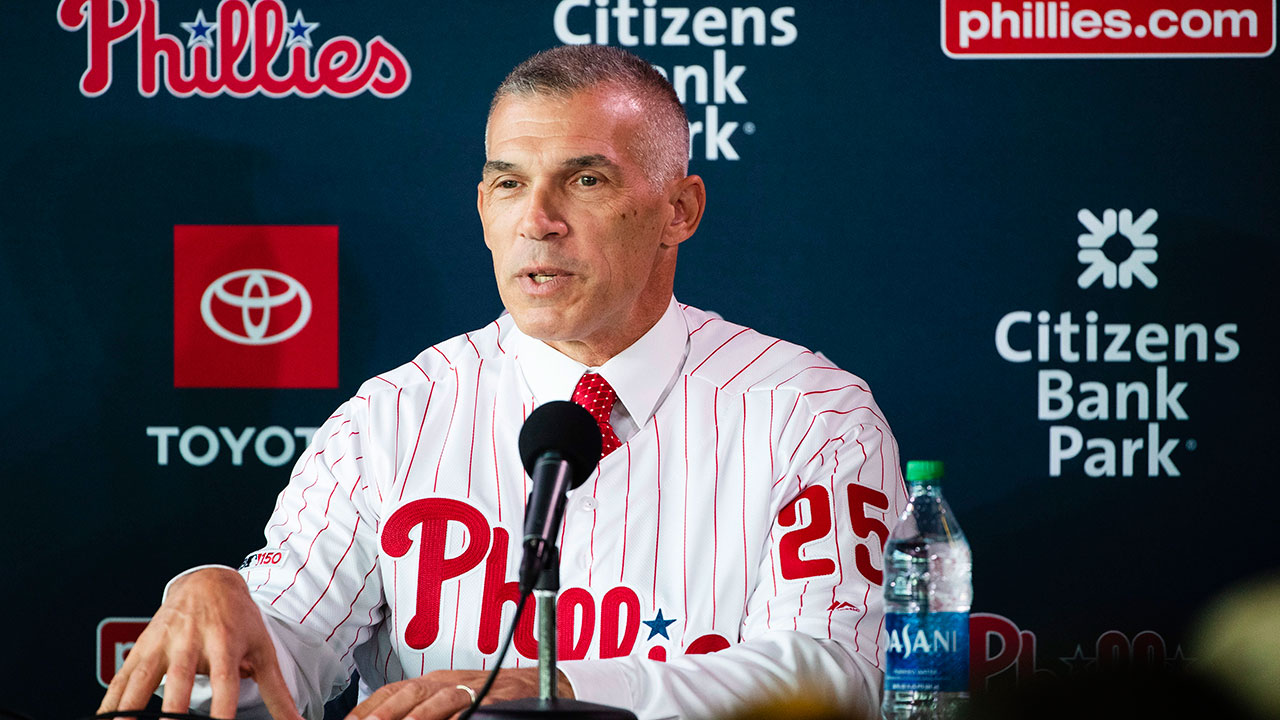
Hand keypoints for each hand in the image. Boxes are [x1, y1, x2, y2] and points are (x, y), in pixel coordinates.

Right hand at [98, 567, 303, 719]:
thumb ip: (277, 690)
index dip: (221, 707)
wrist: (208, 581)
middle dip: (172, 712)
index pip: (224, 680)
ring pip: (143, 677)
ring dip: (131, 708)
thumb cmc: (239, 619)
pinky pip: (123, 676)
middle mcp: (192, 640)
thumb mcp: (262, 649)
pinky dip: (112, 700)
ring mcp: (163, 642)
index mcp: (225, 641)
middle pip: (180, 679)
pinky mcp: (143, 646)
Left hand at [347, 669, 573, 719]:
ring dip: (418, 717)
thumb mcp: (449, 698)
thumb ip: (419, 709)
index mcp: (433, 682)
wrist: (540, 683)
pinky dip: (463, 716)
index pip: (391, 692)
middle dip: (384, 714)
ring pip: (440, 700)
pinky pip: (478, 706)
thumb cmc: (489, 695)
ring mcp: (475, 688)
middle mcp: (450, 682)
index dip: (367, 709)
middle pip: (410, 695)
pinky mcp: (500, 697)